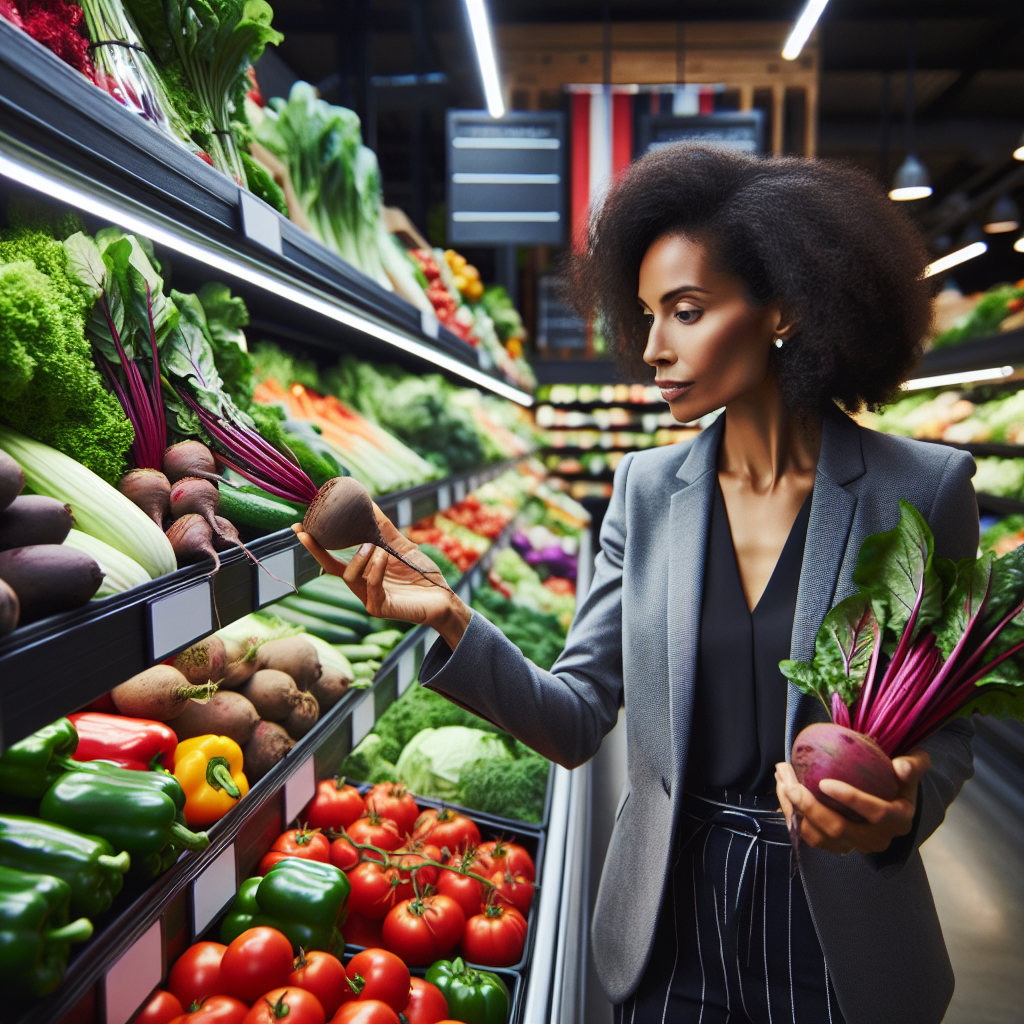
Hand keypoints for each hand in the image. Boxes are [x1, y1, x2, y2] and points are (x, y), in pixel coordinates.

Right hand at [291, 505, 471, 648]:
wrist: (444, 598)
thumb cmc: (422, 575)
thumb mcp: (400, 546)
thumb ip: (383, 529)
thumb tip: (367, 501)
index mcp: (363, 572)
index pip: (333, 559)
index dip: (315, 545)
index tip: (299, 528)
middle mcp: (362, 587)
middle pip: (332, 569)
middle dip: (318, 551)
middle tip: (309, 532)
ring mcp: (369, 599)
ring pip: (350, 576)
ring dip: (361, 557)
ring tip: (374, 547)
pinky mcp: (380, 608)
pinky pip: (370, 586)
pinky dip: (376, 568)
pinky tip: (383, 556)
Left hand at [774, 749, 929, 854]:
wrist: (889, 799)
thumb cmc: (898, 777)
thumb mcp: (912, 766)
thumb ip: (913, 764)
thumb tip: (900, 767)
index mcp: (899, 819)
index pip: (877, 813)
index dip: (851, 799)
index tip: (824, 782)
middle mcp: (877, 838)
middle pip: (840, 830)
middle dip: (810, 807)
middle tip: (790, 782)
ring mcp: (855, 845)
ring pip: (819, 836)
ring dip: (794, 810)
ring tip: (781, 780)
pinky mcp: (835, 845)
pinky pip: (809, 836)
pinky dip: (792, 815)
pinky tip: (782, 791)